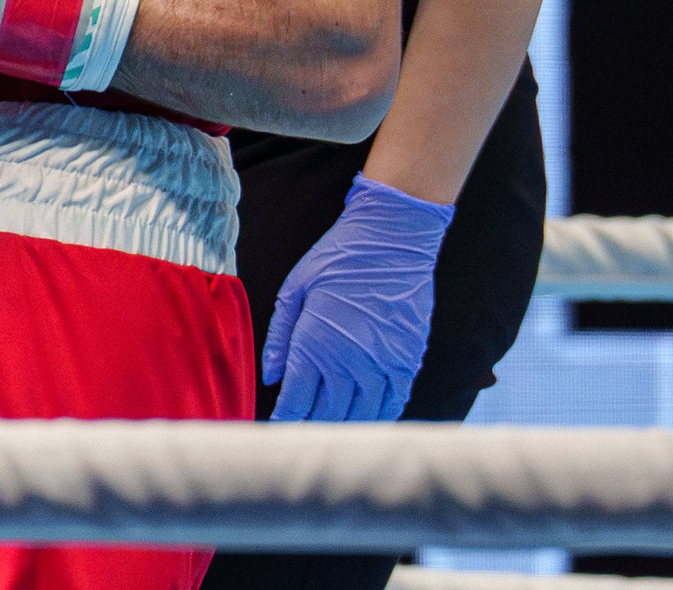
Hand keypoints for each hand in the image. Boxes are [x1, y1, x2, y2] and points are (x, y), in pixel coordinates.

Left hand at [265, 172, 453, 421]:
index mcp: (316, 344)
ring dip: (344, 428)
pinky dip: (378, 417)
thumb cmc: (336, 260)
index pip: (298, 399)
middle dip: (310, 428)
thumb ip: (280, 336)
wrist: (392, 241)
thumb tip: (270, 375)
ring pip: (361, 415)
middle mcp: (351, 361)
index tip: (276, 428)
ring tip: (328, 436)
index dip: (285, 418)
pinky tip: (365, 422)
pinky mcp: (408, 361)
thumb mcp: (295, 290)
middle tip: (298, 437)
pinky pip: (393, 402)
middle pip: (328, 413)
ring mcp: (383, 364)